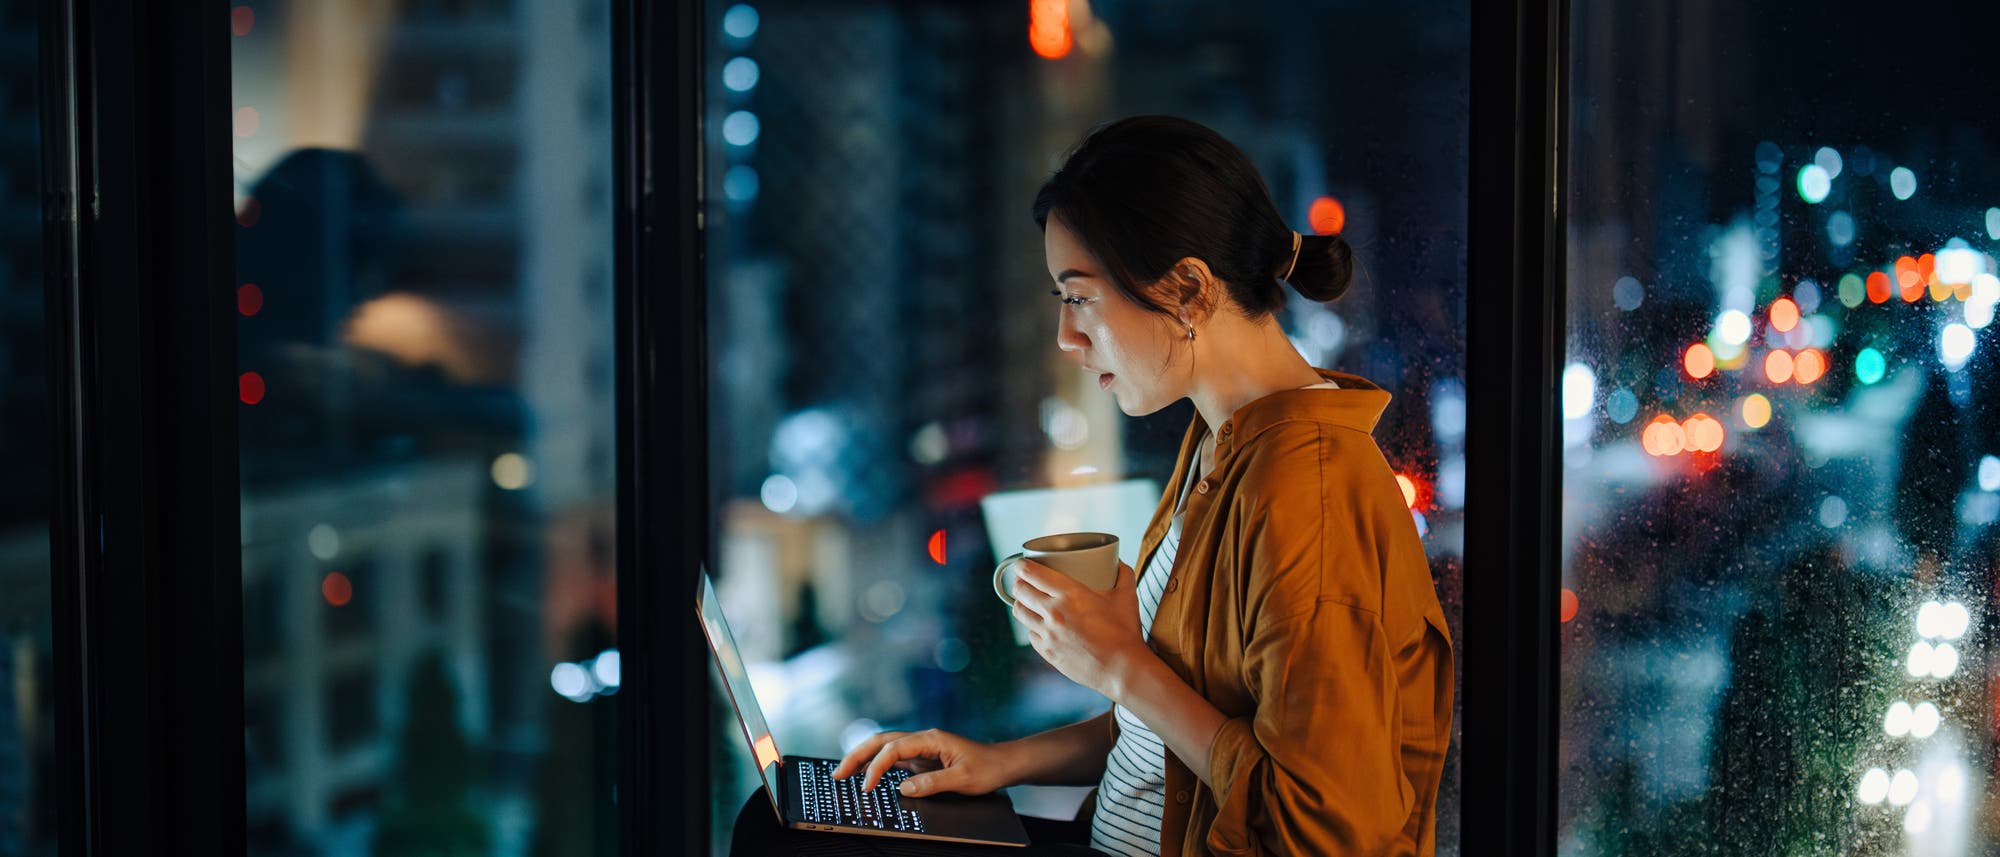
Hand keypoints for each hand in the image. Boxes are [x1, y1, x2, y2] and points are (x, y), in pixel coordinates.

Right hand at [831, 728, 1015, 796]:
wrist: (1003, 764)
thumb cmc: (988, 768)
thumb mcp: (962, 778)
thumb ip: (932, 783)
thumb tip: (903, 788)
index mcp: (931, 739)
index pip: (894, 748)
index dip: (876, 767)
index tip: (866, 786)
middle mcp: (923, 740)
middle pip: (882, 741)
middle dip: (857, 755)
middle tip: (838, 773)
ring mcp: (922, 749)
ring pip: (885, 747)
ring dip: (864, 758)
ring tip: (844, 773)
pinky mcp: (923, 759)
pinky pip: (894, 759)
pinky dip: (877, 765)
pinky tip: (867, 775)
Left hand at [1010, 559, 1149, 698]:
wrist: (1121, 669)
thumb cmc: (1124, 632)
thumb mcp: (1127, 597)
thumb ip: (1124, 574)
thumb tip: (1118, 563)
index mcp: (1069, 594)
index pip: (1032, 574)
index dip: (1021, 566)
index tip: (1021, 564)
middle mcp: (1053, 613)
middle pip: (1020, 591)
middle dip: (1019, 583)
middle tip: (1024, 581)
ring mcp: (1048, 634)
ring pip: (1020, 612)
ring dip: (1021, 603)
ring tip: (1028, 601)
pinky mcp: (1048, 652)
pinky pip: (1031, 634)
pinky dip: (1033, 627)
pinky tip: (1040, 625)